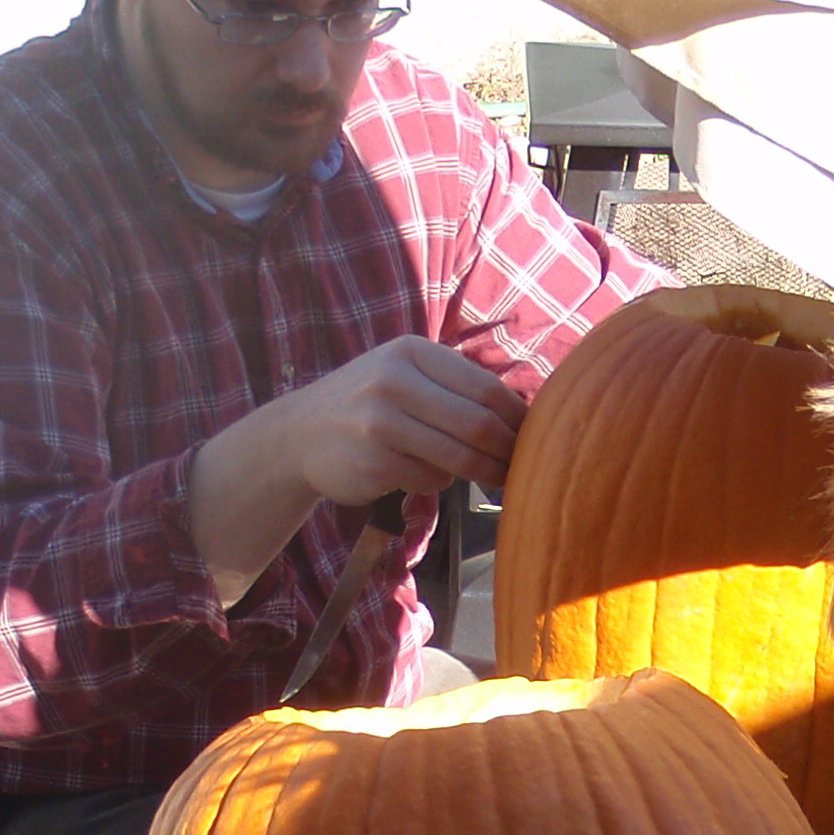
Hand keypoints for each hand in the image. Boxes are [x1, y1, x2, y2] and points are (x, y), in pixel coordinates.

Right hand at [261, 336, 525, 500]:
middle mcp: (395, 380)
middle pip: (477, 424)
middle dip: (507, 451)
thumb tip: (524, 416)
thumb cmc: (367, 405)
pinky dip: (439, 482)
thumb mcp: (402, 374)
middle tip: (521, 467)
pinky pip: (431, 479)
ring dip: (483, 473)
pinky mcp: (374, 462)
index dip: (517, 417)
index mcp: (411, 352)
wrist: (299, 434)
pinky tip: (423, 474)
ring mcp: (381, 422)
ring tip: (494, 479)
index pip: (485, 387)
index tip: (534, 436)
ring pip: (459, 456)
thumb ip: (452, 387)